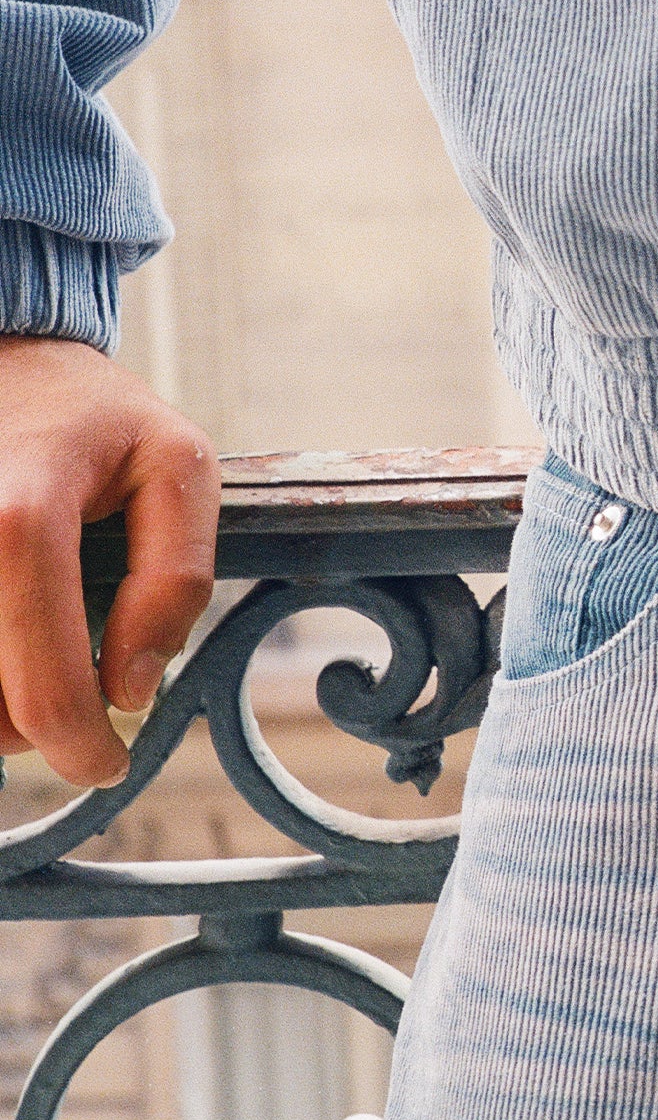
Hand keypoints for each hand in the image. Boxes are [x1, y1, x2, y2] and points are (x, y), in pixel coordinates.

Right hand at [0, 337, 218, 791]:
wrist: (2, 357)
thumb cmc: (95, 416)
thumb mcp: (178, 466)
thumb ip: (175, 579)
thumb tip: (133, 688)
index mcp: (22, 521)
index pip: (43, 687)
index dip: (81, 748)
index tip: (109, 762)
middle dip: (37, 731)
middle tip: (80, 698)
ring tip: (37, 662)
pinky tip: (11, 646)